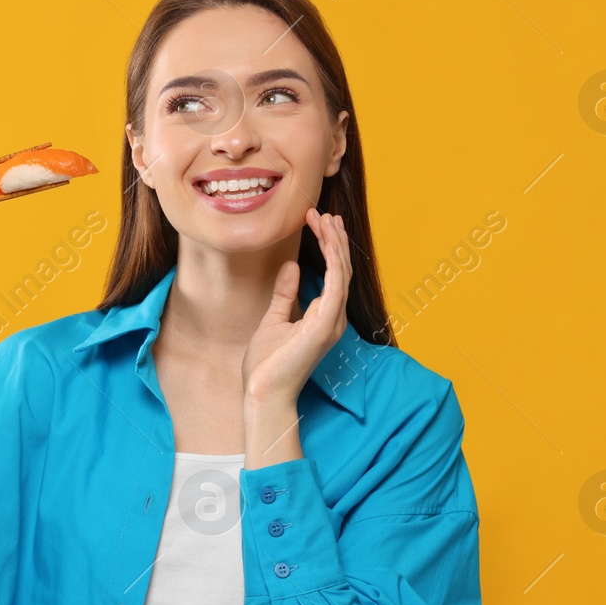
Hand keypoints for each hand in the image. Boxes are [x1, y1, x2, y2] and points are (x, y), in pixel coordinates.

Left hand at [241, 208, 353, 407]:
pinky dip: (334, 261)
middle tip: (322, 212)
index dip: (328, 246)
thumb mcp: (274, 320)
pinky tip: (327, 241)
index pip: (334, 275)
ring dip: (334, 243)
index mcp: (324, 317)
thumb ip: (285, 294)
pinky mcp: (325, 326)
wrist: (263, 392)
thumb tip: (291, 266)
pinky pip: (336, 286)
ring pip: (342, 273)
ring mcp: (332, 322)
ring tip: (324, 218)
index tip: (317, 221)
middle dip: (333, 238)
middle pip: (341, 270)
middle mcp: (333, 318)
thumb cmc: (267, 364)